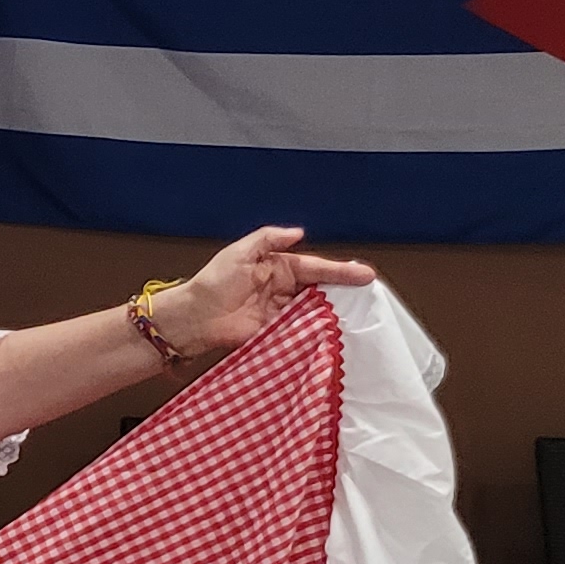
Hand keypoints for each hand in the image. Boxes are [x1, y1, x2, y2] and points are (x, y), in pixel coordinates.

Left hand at [157, 226, 374, 354]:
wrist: (195, 317)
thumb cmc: (213, 282)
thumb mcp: (240, 252)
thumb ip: (268, 239)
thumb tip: (298, 232)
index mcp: (278, 268)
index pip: (315, 268)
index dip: (340, 271)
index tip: (364, 274)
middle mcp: (283, 289)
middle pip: (321, 289)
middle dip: (344, 291)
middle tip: (369, 294)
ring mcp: (281, 311)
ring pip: (316, 310)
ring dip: (334, 311)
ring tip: (359, 312)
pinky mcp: (277, 331)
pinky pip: (302, 329)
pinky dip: (318, 329)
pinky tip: (335, 329)